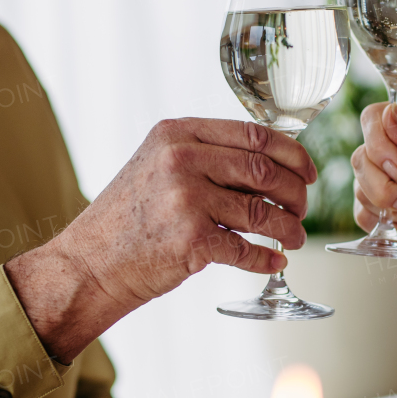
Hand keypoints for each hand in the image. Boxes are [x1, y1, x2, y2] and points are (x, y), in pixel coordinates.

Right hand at [6, 118, 315, 360]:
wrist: (89, 263)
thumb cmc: (129, 218)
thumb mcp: (157, 165)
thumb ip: (205, 156)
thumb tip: (270, 165)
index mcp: (177, 134)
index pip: (254, 134)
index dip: (292, 153)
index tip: (307, 171)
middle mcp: (181, 160)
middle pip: (265, 170)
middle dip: (295, 192)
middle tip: (302, 208)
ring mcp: (186, 200)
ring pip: (261, 211)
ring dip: (288, 228)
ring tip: (295, 237)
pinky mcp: (190, 241)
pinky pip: (247, 249)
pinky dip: (266, 258)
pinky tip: (274, 261)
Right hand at [352, 103, 396, 292]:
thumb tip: (390, 112)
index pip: (374, 117)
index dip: (379, 144)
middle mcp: (392, 147)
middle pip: (360, 157)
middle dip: (386, 187)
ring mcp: (378, 176)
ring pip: (359, 187)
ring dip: (394, 209)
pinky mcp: (371, 203)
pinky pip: (362, 212)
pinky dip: (389, 223)